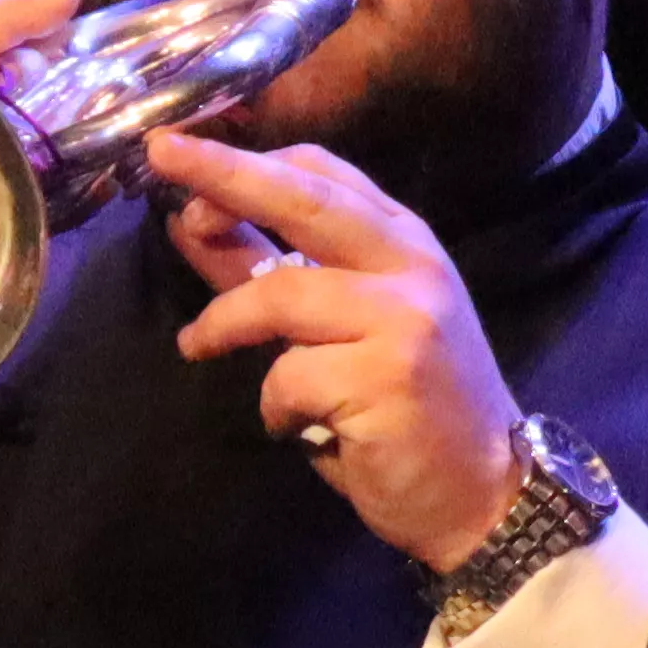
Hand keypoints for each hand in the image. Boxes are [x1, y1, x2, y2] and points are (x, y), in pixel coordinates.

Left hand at [151, 135, 525, 564]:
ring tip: (200, 345)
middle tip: (162, 154)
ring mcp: (407, 318)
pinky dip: (274, 405)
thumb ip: (271, 272)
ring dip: (225, 324)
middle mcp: (413, 267)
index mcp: (404, 245)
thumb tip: (193, 223)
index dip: (248, 159)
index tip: (182, 153)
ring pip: (279, 295)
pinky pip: (289, 375)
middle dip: (226, 174)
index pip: (324, 174)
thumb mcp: (342, 327)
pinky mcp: (390, 376)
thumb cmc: (410, 411)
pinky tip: (295, 426)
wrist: (484, 493)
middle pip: (305, 200)